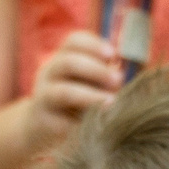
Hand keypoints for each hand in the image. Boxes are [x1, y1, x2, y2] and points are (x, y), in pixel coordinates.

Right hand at [23, 30, 123, 154]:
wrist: (39, 127)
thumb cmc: (74, 101)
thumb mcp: (87, 82)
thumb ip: (105, 72)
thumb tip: (128, 68)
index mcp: (62, 57)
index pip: (74, 41)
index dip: (94, 45)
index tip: (113, 54)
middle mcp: (49, 73)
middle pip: (69, 63)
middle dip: (97, 70)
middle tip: (118, 80)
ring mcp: (43, 97)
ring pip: (65, 92)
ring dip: (91, 96)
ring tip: (112, 102)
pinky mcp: (44, 121)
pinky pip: (64, 121)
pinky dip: (82, 122)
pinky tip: (97, 126)